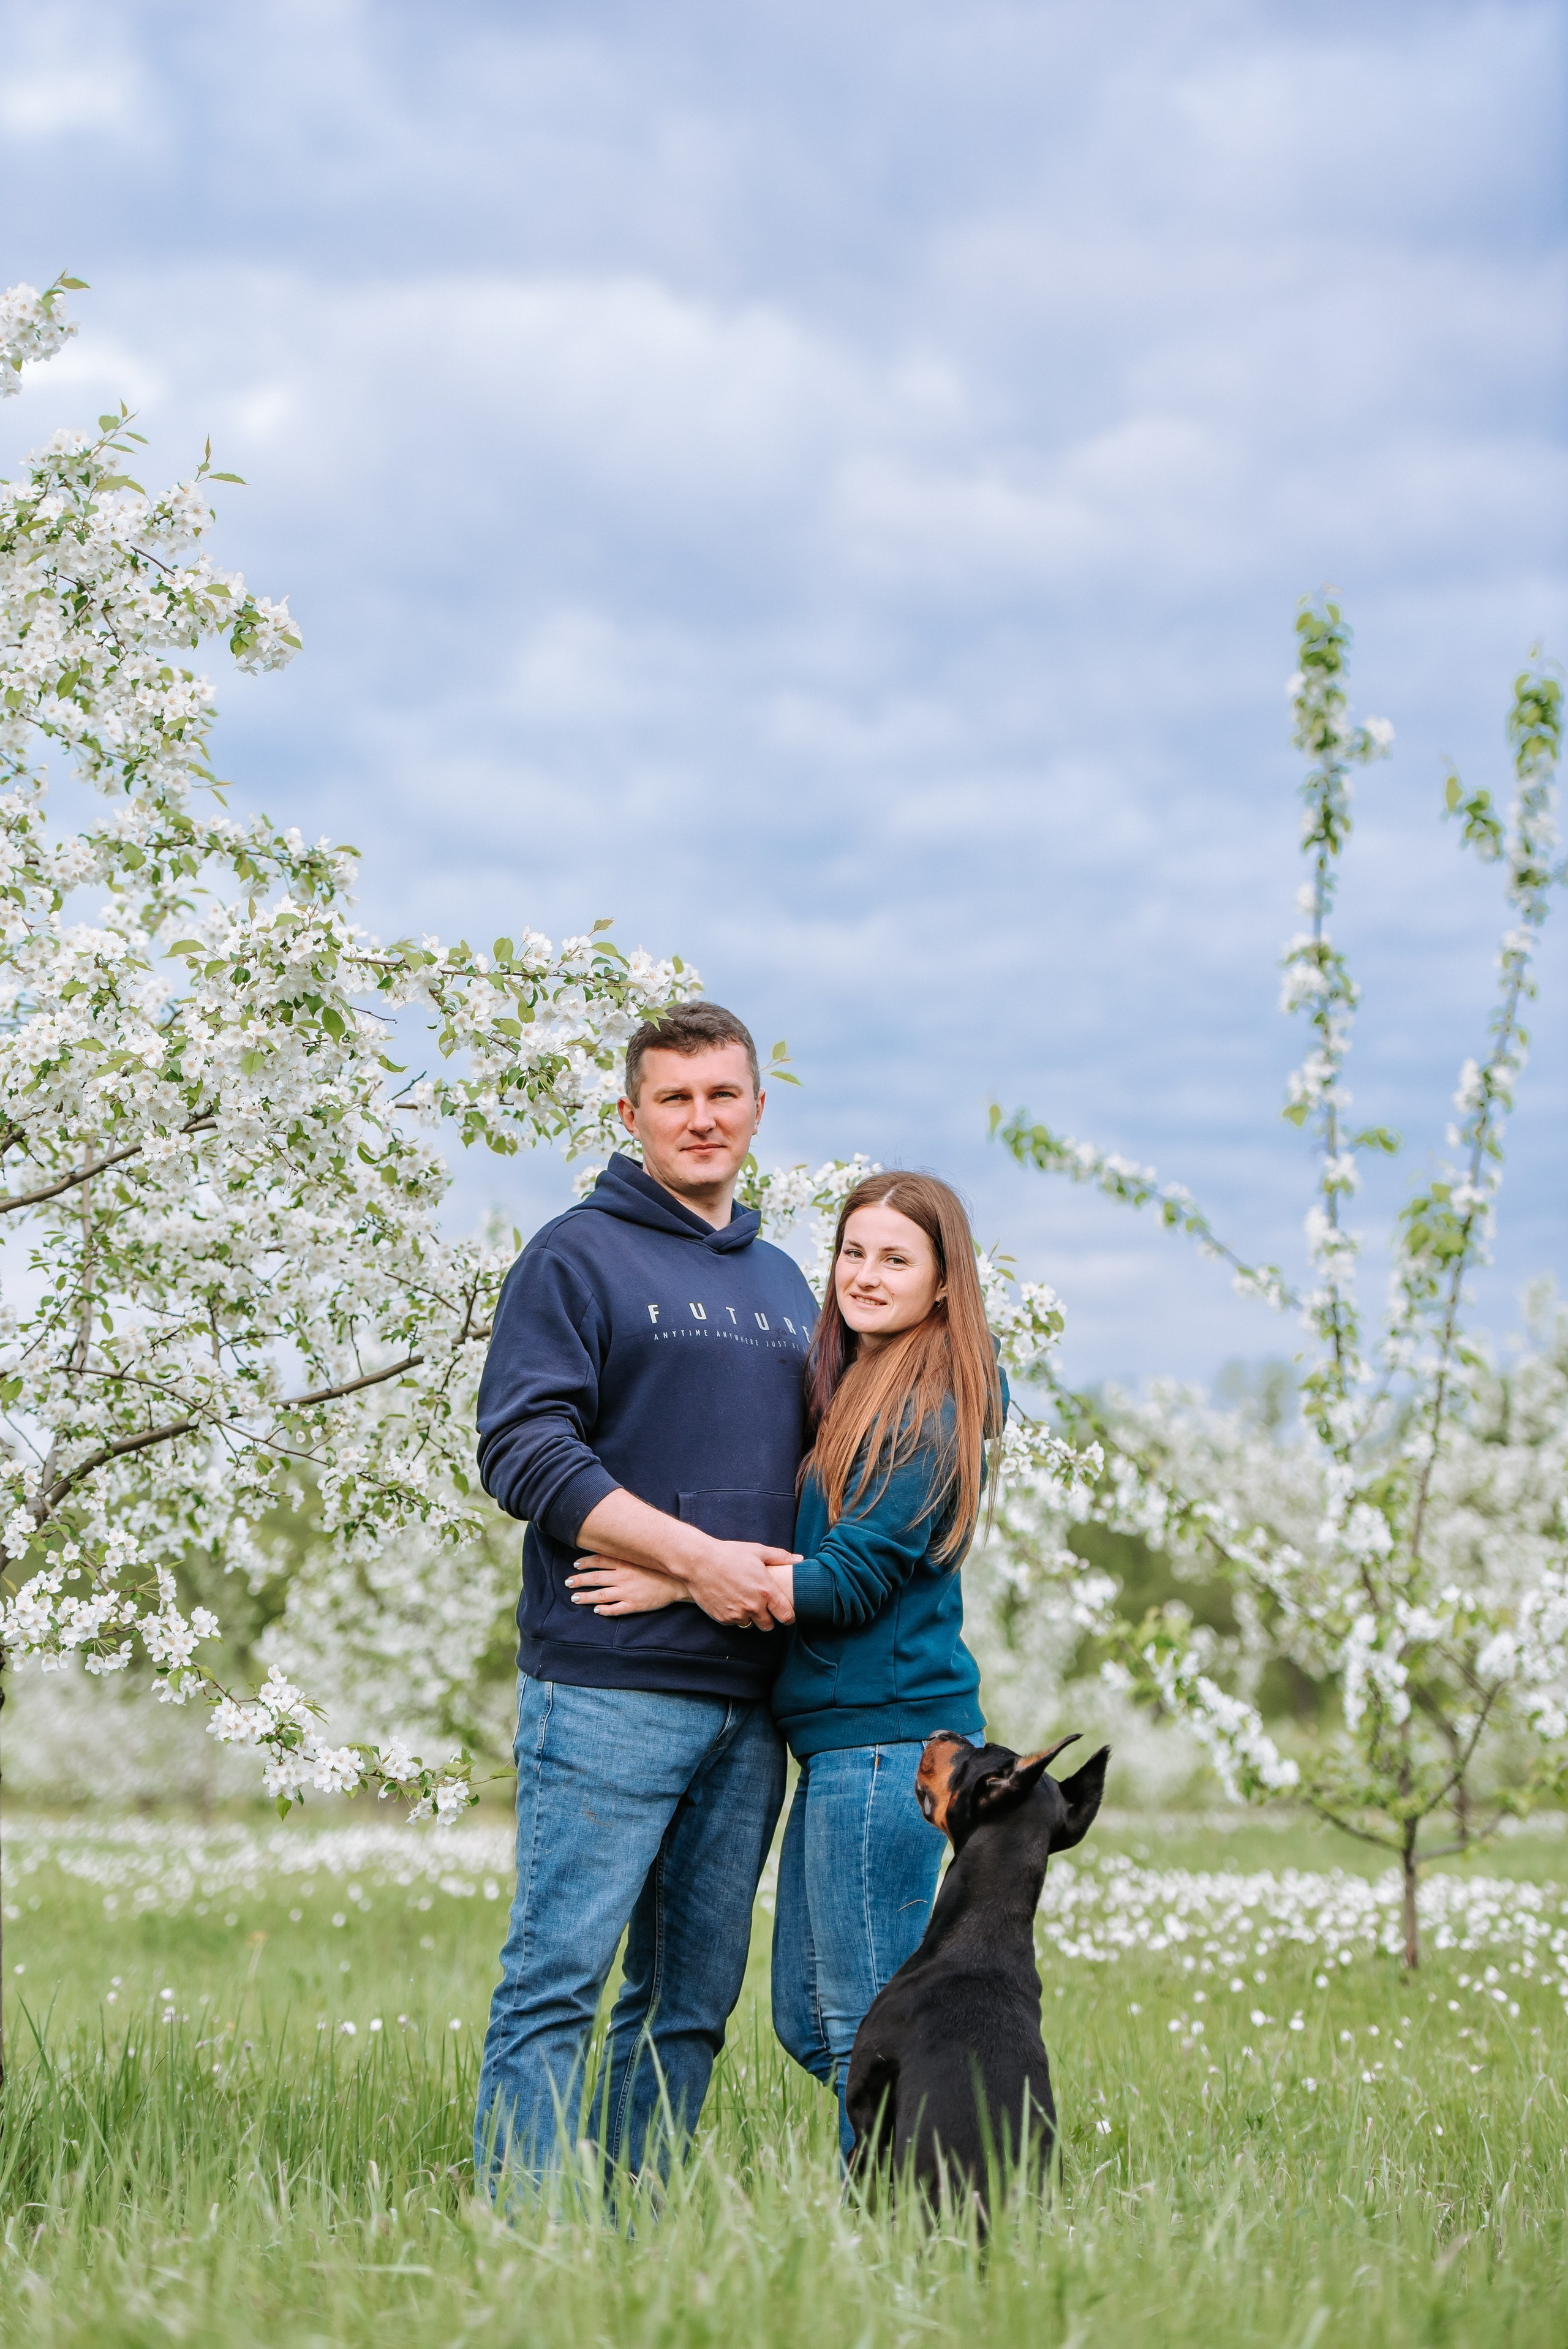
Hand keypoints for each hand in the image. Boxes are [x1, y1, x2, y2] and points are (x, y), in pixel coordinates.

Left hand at [567, 1559, 685, 1616]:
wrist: (679, 1581)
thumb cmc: (661, 1567)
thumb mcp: (643, 1556)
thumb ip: (628, 1553)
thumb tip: (612, 1548)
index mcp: (625, 1563)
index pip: (599, 1561)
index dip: (585, 1563)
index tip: (576, 1565)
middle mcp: (623, 1577)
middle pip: (596, 1578)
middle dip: (579, 1581)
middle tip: (568, 1583)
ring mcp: (628, 1592)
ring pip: (601, 1596)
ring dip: (586, 1597)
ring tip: (575, 1598)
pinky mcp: (634, 1605)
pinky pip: (616, 1609)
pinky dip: (604, 1610)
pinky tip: (597, 1610)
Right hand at [682, 1539, 796, 1630]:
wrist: (698, 1562)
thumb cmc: (729, 1554)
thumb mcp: (757, 1551)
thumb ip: (780, 1557)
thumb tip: (799, 1560)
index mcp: (766, 1591)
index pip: (786, 1615)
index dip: (788, 1616)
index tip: (786, 1614)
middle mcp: (754, 1606)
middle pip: (768, 1625)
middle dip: (768, 1618)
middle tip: (763, 1606)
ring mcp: (737, 1614)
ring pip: (751, 1624)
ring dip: (750, 1616)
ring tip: (744, 1600)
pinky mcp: (723, 1618)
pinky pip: (735, 1622)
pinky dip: (735, 1615)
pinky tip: (730, 1600)